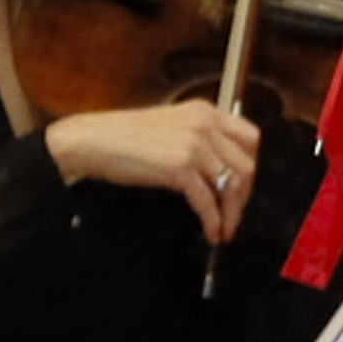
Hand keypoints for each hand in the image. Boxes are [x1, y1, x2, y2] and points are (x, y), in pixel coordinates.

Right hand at [49, 98, 265, 246]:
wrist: (91, 141)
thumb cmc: (122, 138)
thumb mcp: (170, 127)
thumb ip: (199, 140)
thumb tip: (220, 170)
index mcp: (204, 111)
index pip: (250, 137)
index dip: (251, 167)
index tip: (243, 187)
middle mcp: (203, 123)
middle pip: (246, 164)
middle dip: (244, 196)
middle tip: (234, 214)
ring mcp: (193, 144)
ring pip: (233, 184)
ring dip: (232, 213)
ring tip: (223, 228)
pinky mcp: (180, 166)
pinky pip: (209, 200)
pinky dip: (214, 221)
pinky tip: (210, 230)